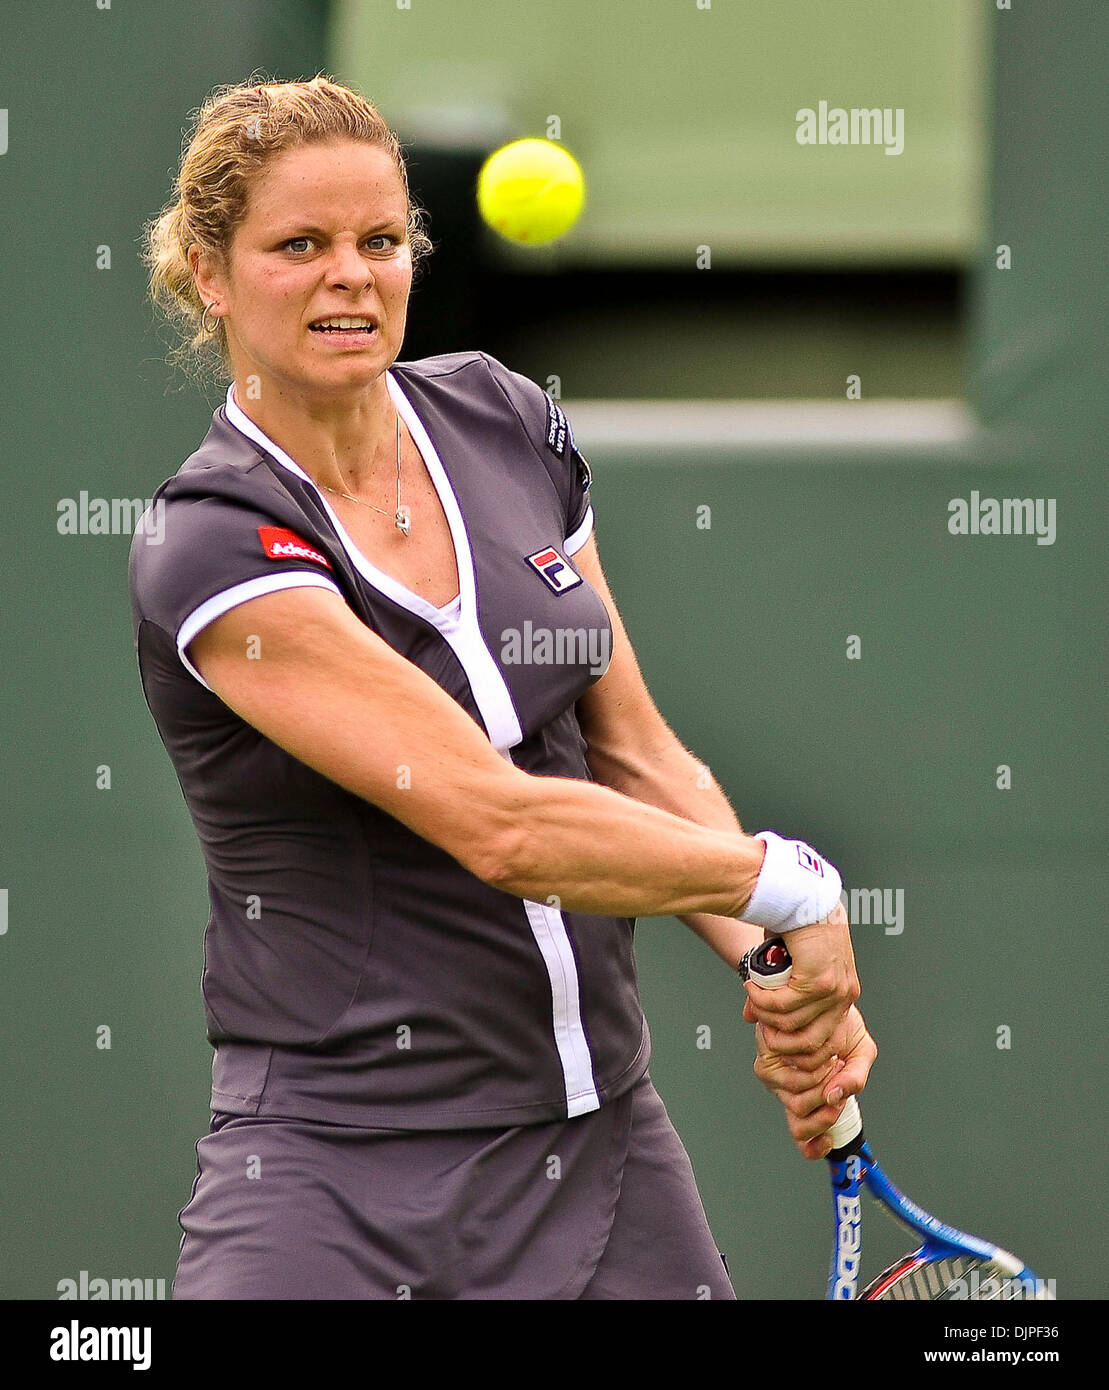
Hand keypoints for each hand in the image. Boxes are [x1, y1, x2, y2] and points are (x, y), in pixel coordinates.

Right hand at [740, 901, 858, 1072]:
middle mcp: (844, 996)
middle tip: (759, 1025)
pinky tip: (751, 986)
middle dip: (780, 1040)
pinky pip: (783, 1005)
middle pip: (811, 1043)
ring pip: (792, 1024)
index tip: (772, 1038)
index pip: (827, 1041)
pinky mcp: (817, 980)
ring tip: (752, 995)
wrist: (802, 897)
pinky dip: (761, 999)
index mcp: (843, 994)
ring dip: (765, 1014)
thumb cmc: (796, 926)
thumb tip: (751, 1017)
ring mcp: (833, 990)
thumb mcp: (792, 966)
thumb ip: (777, 994)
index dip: (798, 1048)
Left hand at [753, 1003, 876, 1158]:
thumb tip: (838, 1095)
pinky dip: (812, 1071)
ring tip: (832, 1062)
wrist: (825, 997)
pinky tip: (822, 1056)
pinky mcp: (766, 1059)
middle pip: (801, 1120)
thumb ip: (856, 1078)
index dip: (813, 1146)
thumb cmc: (841, 1026)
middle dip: (827, 1108)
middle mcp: (788, 1090)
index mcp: (807, 1096)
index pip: (802, 1136)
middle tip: (839, 1082)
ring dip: (822, 1086)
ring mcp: (775, 1076)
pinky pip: (790, 1080)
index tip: (828, 1141)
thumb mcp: (860, 1053)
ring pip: (797, 1102)